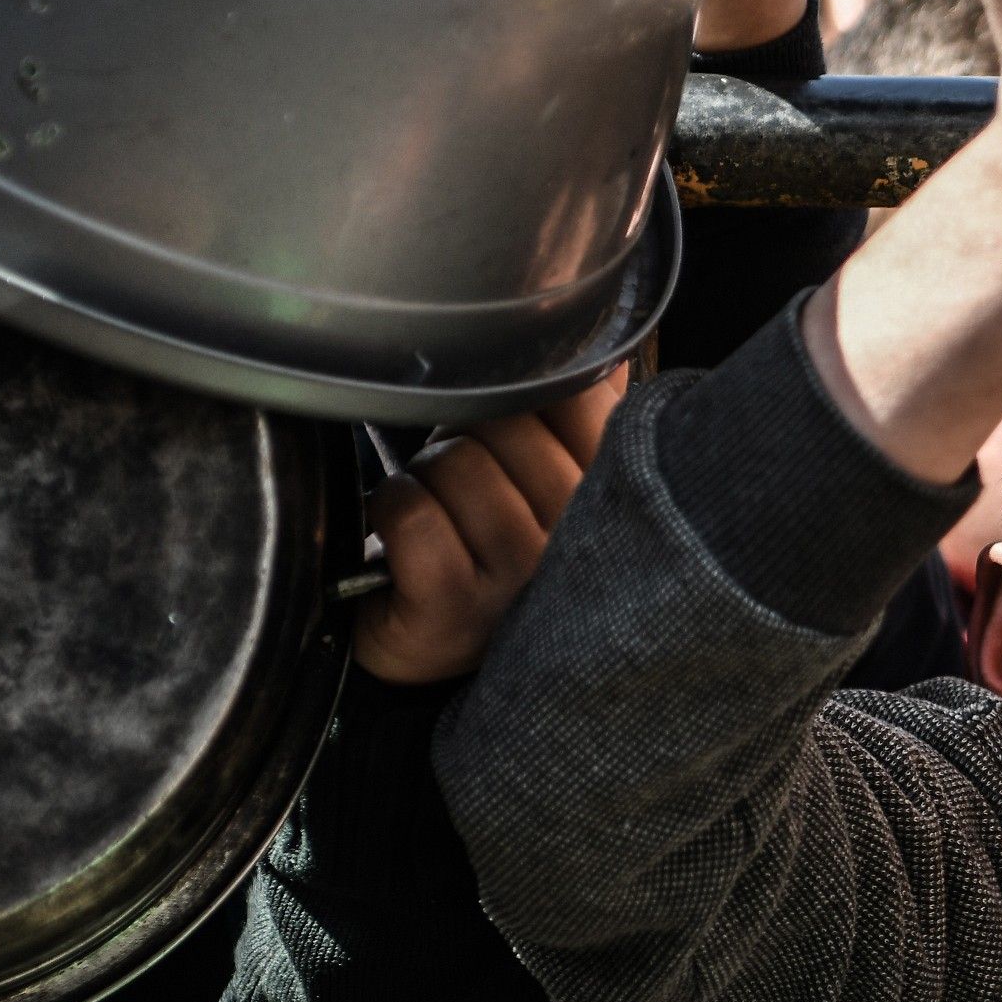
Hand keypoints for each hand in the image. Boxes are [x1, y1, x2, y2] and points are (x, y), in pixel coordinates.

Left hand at [353, 375, 627, 684]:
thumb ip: (577, 414)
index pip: (576, 397)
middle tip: (462, 487)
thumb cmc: (483, 543)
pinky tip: (401, 538)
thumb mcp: (540, 475)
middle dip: (462, 438)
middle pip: (503, 424)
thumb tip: (610, 353)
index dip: (522, 398)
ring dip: (423, 478)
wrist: (430, 647)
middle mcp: (577, 541)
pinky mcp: (454, 606)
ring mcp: (519, 578)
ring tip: (436, 516)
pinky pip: (412, 512)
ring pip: (456, 463)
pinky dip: (391, 509)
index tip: (511, 436)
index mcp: (608, 496)